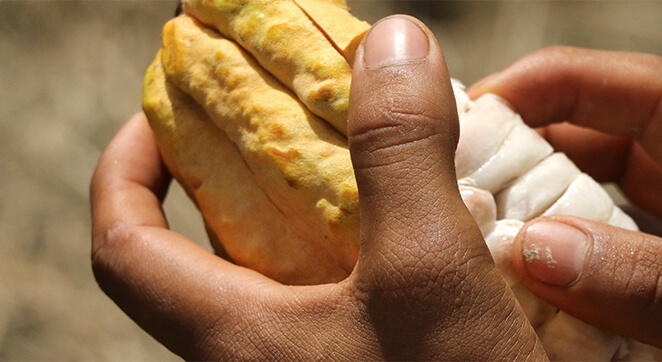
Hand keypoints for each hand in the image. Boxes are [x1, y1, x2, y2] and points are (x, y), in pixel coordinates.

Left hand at [91, 16, 542, 359]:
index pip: (123, 245)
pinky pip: (343, 308)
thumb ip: (403, 152)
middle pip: (207, 256)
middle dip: (239, 174)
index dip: (126, 166)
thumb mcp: (430, 269)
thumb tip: (391, 40)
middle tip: (292, 120)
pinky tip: (436, 236)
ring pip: (284, 281)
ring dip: (318, 213)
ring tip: (377, 166)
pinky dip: (369, 257)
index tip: (165, 109)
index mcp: (235, 339)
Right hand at [470, 46, 661, 359]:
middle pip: (634, 147)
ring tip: (486, 227)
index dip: (571, 83)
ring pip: (627, 213)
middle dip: (549, 145)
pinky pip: (634, 277)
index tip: (490, 101)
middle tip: (468, 169)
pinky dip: (581, 277)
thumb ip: (661, 292)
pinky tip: (538, 294)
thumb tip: (535, 245)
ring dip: (557, 212)